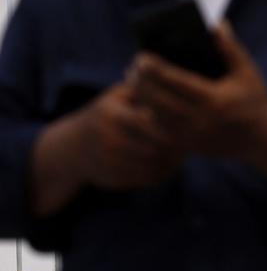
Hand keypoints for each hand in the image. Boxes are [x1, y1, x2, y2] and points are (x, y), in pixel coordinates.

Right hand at [30, 84, 181, 215]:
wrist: (72, 148)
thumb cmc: (106, 114)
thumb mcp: (118, 96)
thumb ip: (143, 91)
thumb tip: (173, 91)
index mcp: (111, 114)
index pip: (148, 121)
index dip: (170, 123)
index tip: (185, 123)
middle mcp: (107, 139)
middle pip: (153, 146)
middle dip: (174, 145)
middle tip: (189, 141)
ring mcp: (108, 161)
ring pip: (151, 165)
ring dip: (170, 162)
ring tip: (182, 154)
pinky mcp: (112, 178)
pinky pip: (144, 179)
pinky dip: (160, 173)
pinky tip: (169, 165)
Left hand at [128, 22, 266, 183]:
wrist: (263, 139)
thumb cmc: (255, 100)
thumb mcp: (247, 72)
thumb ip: (231, 48)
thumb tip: (216, 24)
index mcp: (214, 99)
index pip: (176, 81)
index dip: (156, 69)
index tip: (141, 56)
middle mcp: (200, 119)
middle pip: (160, 99)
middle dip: (142, 82)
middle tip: (131, 67)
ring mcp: (192, 136)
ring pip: (155, 116)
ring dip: (142, 98)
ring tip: (134, 82)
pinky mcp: (188, 146)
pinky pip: (159, 131)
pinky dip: (148, 116)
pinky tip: (143, 103)